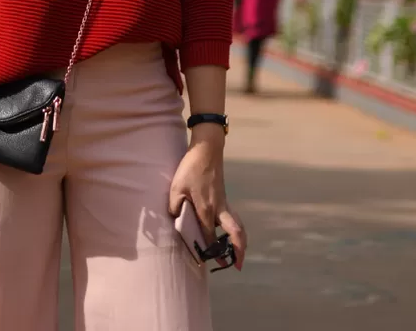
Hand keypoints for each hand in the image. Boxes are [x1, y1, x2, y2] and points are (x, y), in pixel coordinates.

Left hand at [169, 133, 246, 270]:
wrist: (207, 149)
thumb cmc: (191, 167)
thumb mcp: (176, 187)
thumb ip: (174, 206)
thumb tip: (176, 219)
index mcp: (207, 210)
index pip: (210, 237)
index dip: (208, 251)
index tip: (204, 262)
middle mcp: (219, 209)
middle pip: (236, 234)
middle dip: (239, 251)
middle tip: (238, 266)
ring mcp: (224, 203)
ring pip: (238, 226)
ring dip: (240, 241)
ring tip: (238, 255)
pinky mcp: (224, 197)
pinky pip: (233, 218)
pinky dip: (235, 230)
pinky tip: (228, 234)